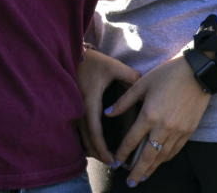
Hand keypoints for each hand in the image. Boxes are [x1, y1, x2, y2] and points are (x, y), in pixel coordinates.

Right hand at [76, 48, 140, 163]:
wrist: (72, 54)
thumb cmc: (94, 61)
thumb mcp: (114, 67)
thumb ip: (130, 77)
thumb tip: (145, 87)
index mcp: (90, 101)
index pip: (95, 131)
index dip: (103, 148)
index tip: (112, 159)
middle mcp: (79, 108)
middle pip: (86, 139)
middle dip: (98, 153)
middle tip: (112, 163)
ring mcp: (73, 108)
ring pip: (80, 136)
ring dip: (91, 148)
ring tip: (105, 156)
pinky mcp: (72, 107)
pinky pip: (77, 129)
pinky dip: (86, 139)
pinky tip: (94, 144)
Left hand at [105, 55, 210, 184]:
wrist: (198, 73)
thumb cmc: (168, 74)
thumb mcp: (142, 84)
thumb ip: (124, 101)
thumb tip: (108, 113)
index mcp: (149, 114)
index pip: (132, 140)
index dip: (123, 153)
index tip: (116, 162)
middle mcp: (163, 127)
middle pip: (148, 156)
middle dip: (138, 171)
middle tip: (130, 183)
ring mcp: (178, 131)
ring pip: (162, 156)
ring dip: (152, 168)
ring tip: (143, 176)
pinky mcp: (189, 131)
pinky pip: (175, 150)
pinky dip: (166, 158)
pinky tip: (160, 161)